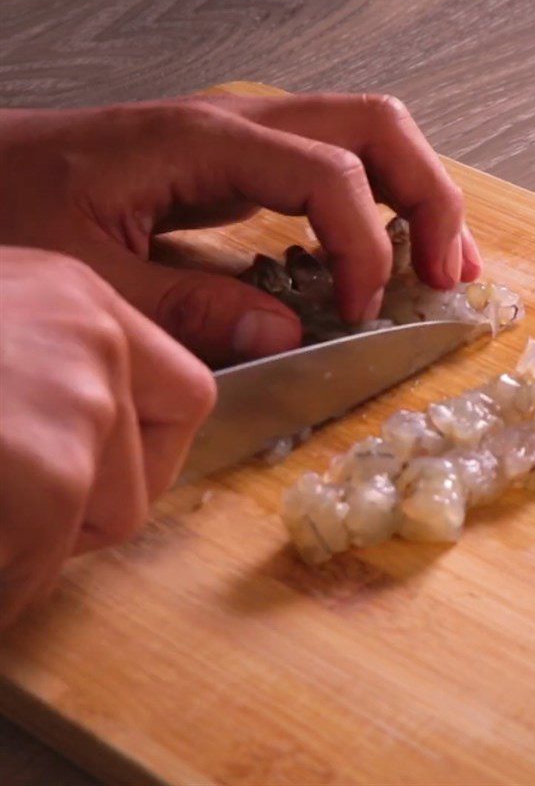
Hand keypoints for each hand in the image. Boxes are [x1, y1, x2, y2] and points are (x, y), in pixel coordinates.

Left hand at [0, 93, 480, 366]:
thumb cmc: (11, 210)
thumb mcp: (92, 277)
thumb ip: (189, 308)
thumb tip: (285, 337)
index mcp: (203, 141)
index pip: (328, 175)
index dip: (364, 245)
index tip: (363, 313)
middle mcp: (238, 123)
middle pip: (374, 127)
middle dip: (428, 198)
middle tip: (445, 272)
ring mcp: (244, 136)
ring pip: (366, 136)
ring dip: (417, 196)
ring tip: (441, 261)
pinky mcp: (240, 162)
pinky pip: (334, 166)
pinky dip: (377, 205)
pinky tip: (382, 252)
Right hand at [0, 246, 214, 628]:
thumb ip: (54, 361)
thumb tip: (100, 430)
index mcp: (78, 295)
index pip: (182, 389)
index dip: (145, 447)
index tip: (95, 476)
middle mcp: (92, 335)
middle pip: (152, 457)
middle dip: (92, 503)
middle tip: (22, 509)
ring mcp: (79, 398)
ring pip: (112, 511)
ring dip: (43, 541)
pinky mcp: (52, 468)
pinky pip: (51, 554)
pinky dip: (11, 573)